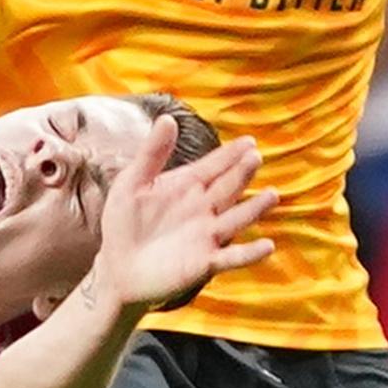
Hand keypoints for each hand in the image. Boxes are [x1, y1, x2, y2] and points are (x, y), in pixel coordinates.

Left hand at [85, 120, 273, 313]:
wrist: (116, 268)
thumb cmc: (124, 224)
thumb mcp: (132, 184)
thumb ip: (151, 154)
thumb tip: (167, 118)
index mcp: (188, 186)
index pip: (214, 166)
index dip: (230, 154)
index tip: (248, 141)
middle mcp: (204, 208)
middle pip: (228, 187)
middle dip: (241, 173)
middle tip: (254, 158)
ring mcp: (208, 235)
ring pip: (237, 219)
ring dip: (254, 209)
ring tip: (271, 196)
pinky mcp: (206, 262)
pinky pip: (232, 257)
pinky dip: (250, 253)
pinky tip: (267, 246)